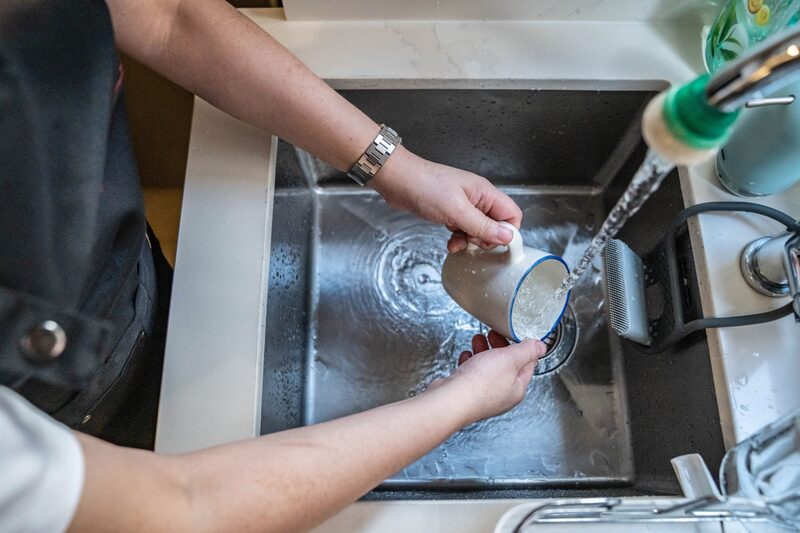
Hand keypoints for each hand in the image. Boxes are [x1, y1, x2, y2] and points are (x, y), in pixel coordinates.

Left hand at [370, 146, 521, 251]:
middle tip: (471, 241)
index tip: (496, 245)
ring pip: (478, 230)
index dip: (508, 232)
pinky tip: (449, 242)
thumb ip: (483, 225)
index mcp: (485, 193)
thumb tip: (508, 237)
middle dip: (486, 239)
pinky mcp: (450, 212)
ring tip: (456, 243)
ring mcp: (464, 206)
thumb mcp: (457, 211)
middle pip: (496, 225)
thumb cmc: (424, 186)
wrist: (397, 181)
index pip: (512, 214)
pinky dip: (458, 239)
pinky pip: (463, 230)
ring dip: (470, 241)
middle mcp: (477, 199)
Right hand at [430, 331, 545, 423]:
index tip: (515, 335)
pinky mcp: (466, 393)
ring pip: (487, 369)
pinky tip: (466, 356)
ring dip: (483, 351)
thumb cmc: (480, 384)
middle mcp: (501, 395)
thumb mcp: (510, 359)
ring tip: (477, 339)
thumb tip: (541, 346)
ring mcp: (483, 396)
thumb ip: (527, 351)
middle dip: (499, 347)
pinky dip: (470, 362)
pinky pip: (471, 375)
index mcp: (517, 389)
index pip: (526, 365)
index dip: (522, 347)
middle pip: (505, 366)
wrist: (451, 400)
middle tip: (494, 334)